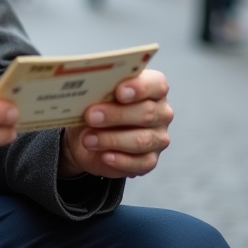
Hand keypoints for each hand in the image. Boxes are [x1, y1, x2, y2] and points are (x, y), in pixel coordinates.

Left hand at [58, 70, 172, 179]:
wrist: (87, 135)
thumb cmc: (97, 107)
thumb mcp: (96, 94)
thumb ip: (101, 88)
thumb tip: (91, 87)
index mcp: (152, 88)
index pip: (157, 85)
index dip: (140, 87)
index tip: (119, 92)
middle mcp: (160, 112)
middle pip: (147, 113)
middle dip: (117, 115)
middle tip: (91, 116)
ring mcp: (158, 138)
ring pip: (142, 140)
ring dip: (112, 139)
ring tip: (88, 139)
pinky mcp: (150, 160)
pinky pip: (140, 163)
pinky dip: (120, 160)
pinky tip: (104, 156)